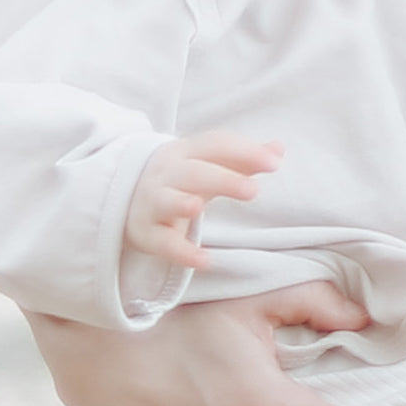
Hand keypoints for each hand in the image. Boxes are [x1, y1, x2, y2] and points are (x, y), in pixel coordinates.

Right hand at [124, 131, 282, 268]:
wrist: (126, 195)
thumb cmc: (181, 178)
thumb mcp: (209, 164)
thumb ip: (244, 158)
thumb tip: (278, 149)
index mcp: (186, 152)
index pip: (215, 144)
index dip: (244, 151)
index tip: (273, 163)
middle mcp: (167, 173)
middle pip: (193, 172)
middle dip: (222, 179)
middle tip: (252, 191)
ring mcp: (153, 202)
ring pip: (167, 201)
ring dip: (181, 203)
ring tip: (198, 207)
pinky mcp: (146, 233)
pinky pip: (162, 243)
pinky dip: (181, 252)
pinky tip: (204, 260)